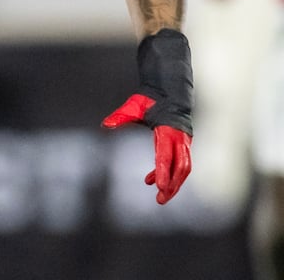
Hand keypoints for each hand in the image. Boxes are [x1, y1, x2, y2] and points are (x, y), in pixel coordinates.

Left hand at [102, 30, 192, 203]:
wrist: (168, 90)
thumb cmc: (150, 99)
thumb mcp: (133, 107)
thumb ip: (120, 117)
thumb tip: (105, 124)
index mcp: (167, 131)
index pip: (165, 156)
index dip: (163, 172)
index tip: (159, 187)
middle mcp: (179, 139)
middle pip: (181, 167)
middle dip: (173, 184)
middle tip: (160, 199)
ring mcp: (183, 142)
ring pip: (183, 168)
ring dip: (173, 183)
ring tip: (160, 194)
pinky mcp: (182, 145)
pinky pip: (179, 163)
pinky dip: (167, 173)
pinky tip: (151, 180)